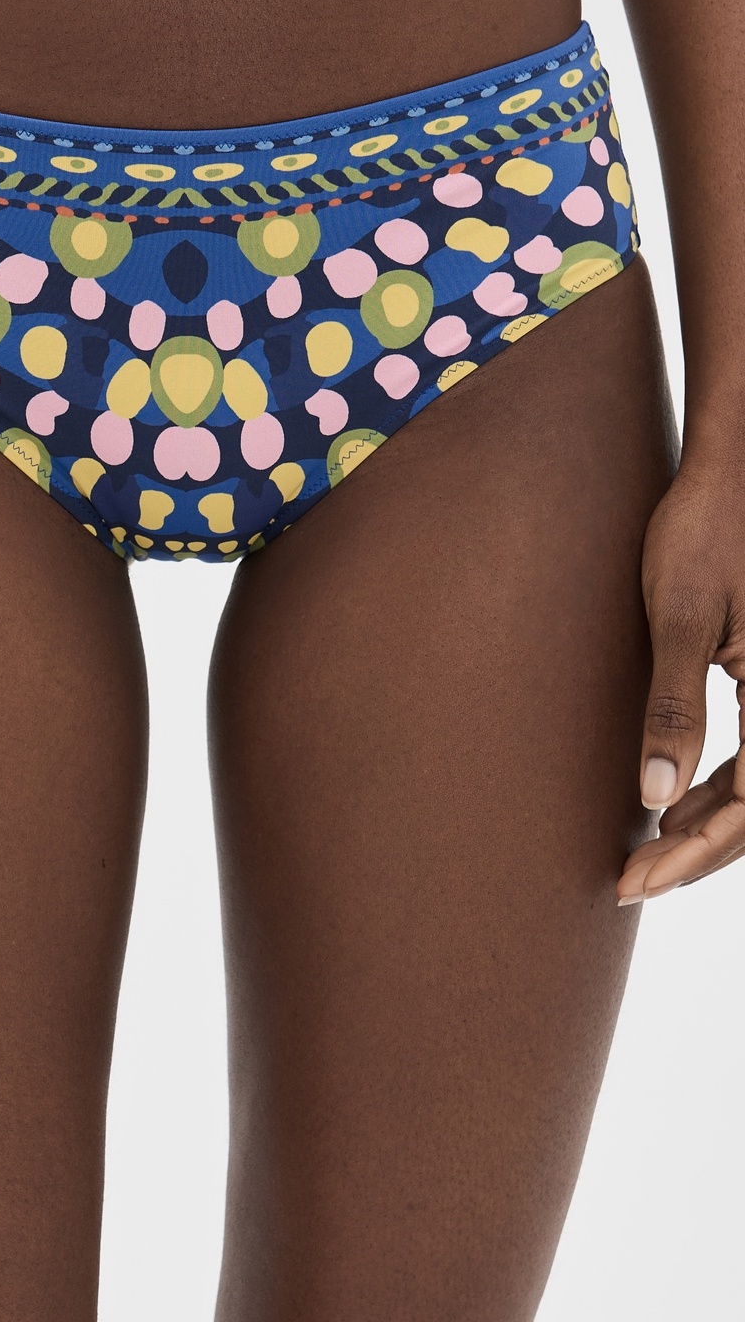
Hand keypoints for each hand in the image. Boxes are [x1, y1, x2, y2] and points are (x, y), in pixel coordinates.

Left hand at [619, 460, 744, 904]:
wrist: (729, 473)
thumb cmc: (703, 529)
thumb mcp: (681, 614)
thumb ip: (674, 704)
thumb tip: (655, 793)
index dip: (698, 850)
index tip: (638, 878)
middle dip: (697, 853)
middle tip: (628, 884)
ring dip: (707, 829)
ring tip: (644, 855)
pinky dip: (715, 790)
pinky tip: (668, 805)